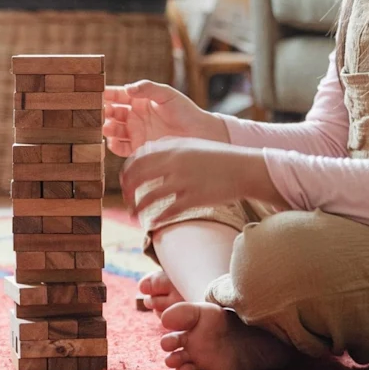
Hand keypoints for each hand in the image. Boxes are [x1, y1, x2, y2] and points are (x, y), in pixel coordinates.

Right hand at [103, 81, 226, 157]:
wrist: (200, 134)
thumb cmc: (185, 111)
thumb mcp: (168, 94)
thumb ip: (148, 88)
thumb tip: (127, 88)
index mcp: (139, 100)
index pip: (117, 95)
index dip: (106, 94)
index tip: (95, 93)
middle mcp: (135, 116)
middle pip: (111, 113)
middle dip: (102, 112)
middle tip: (96, 112)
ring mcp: (136, 132)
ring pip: (114, 130)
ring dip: (107, 128)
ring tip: (105, 127)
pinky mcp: (139, 148)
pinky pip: (121, 148)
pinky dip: (114, 145)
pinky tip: (112, 141)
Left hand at [119, 137, 287, 225]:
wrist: (244, 169)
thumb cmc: (217, 158)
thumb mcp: (191, 146)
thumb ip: (168, 149)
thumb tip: (145, 156)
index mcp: (172, 148)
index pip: (138, 158)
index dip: (127, 172)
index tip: (124, 181)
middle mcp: (175, 163)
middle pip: (139, 177)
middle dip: (127, 190)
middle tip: (126, 199)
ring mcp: (184, 181)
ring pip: (150, 196)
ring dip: (137, 207)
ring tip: (133, 214)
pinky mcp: (194, 198)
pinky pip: (167, 211)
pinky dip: (156, 218)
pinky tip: (152, 223)